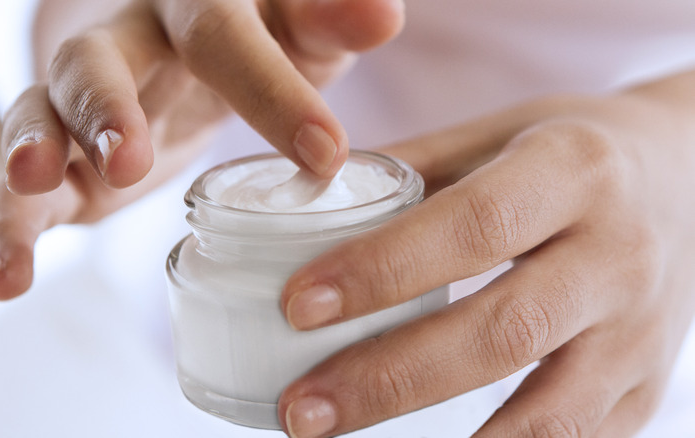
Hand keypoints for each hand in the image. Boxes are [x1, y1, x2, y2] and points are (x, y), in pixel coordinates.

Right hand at [0, 0, 404, 298]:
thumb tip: (384, 13)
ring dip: (36, 146)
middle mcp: (130, 44)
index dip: (270, 92)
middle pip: (100, 59)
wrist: (187, 59)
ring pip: (43, 110)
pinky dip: (10, 228)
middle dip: (107, 106)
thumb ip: (328, 20)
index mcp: (197, 10)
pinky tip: (11, 277)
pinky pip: (19, 187)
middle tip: (130, 159)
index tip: (326, 154)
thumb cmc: (261, 45)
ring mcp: (87, 104)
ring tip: (38, 183)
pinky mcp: (67, 161)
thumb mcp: (301, 31)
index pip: (224, 37)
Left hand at [278, 74, 694, 436]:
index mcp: (574, 171)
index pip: (473, 228)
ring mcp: (642, 331)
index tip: (298, 305)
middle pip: (501, 332)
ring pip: (547, 412)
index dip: (382, 270)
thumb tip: (310, 202)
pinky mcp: (646, 385)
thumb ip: (411, 167)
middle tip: (302, 409)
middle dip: (389, 378)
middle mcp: (619, 254)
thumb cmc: (572, 153)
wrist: (687, 178)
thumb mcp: (498, 133)